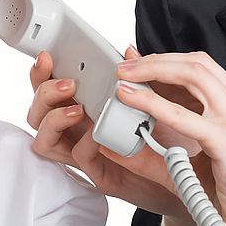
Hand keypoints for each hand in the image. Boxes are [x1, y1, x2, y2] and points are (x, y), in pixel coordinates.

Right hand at [26, 48, 212, 217]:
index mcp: (84, 109)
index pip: (49, 91)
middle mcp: (78, 132)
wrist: (187, 176)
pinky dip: (86, 142)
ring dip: (56, 119)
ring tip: (78, 108)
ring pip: (45, 140)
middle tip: (68, 82)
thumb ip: (134, 77)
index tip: (48, 56)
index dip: (41, 74)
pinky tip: (99, 132)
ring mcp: (85, 154)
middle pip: (37, 114)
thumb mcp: (150, 100)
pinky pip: (79, 157)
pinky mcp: (100, 174)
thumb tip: (128, 49)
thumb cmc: (165, 139)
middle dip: (44, 93)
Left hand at [115, 52, 225, 225]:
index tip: (138, 64)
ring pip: (194, 76)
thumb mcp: (205, 155)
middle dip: (156, 59)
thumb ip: (179, 135)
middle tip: (125, 66)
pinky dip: (154, 104)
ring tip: (125, 77)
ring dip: (154, 71)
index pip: (203, 69)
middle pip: (198, 63)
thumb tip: (138, 121)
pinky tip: (133, 101)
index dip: (168, 61)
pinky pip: (186, 116)